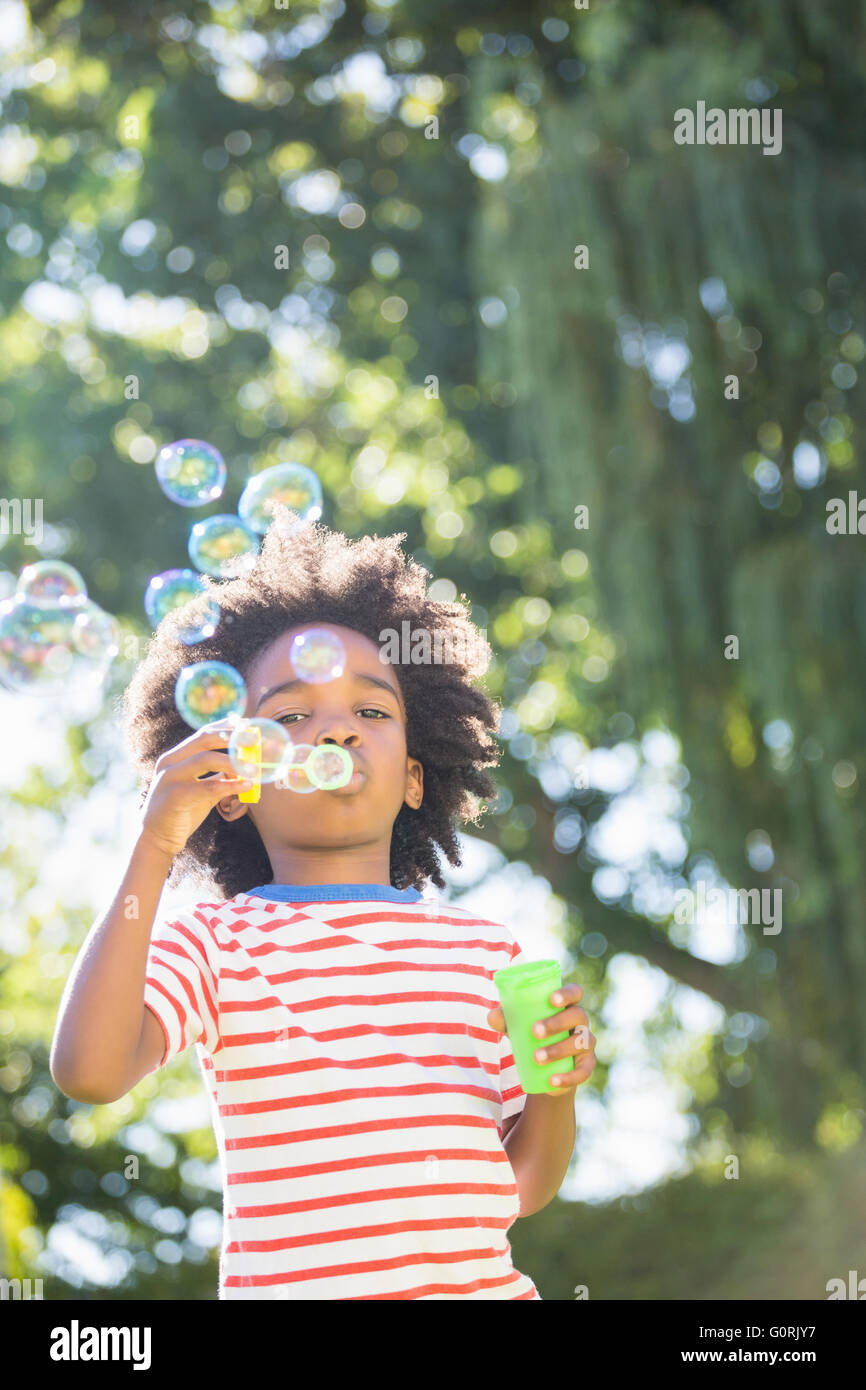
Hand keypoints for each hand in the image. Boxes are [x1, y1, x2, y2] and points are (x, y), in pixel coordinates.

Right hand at [139, 717, 254, 858]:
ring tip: (253, 768)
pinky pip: (207, 787)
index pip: (202, 734)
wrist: (158, 838)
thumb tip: (244, 767)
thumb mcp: (202, 788)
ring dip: (232, 761)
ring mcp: (169, 777)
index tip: (246, 724)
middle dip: (230, 736)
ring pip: (205, 759)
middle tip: (254, 739)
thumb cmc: (182, 811)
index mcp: (176, 756)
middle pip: (203, 739)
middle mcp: (170, 762)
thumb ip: (219, 776)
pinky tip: (246, 786)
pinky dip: (229, 785)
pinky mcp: (174, 796)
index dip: (225, 727)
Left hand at [486, 982, 596, 1091]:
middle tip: (535, 1032)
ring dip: (559, 1050)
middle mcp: (581, 1021)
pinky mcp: (586, 1064)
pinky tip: (552, 1081)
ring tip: (537, 1058)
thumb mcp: (517, 1026)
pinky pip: (584, 1071)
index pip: (575, 992)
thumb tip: (493, 1017)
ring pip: (580, 1043)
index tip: (552, 1000)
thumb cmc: (530, 1036)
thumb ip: (504, 1019)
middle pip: (578, 1016)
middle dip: (557, 1023)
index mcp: (566, 1005)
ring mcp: (586, 1042)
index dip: (567, 993)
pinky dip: (569, 1077)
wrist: (544, 1068)